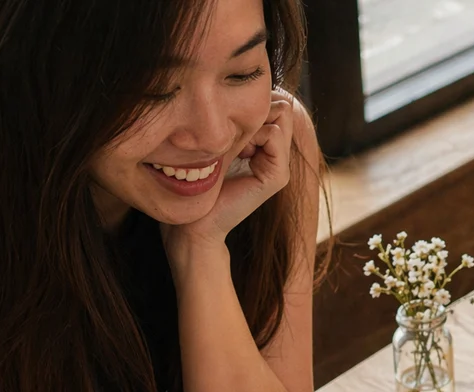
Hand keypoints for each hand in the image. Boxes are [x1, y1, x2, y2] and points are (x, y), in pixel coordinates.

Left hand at [167, 89, 296, 252]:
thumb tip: (233, 84)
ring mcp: (279, 165)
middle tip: (227, 128)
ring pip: (281, 113)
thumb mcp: (210, 140)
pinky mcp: (276, 176)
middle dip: (255, 107)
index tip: (222, 119)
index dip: (250, 100)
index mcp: (262, 144)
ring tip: (231, 141)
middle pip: (280, 104)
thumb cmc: (191, 182)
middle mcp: (276, 153)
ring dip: (253, 119)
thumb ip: (228, 119)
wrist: (192, 225)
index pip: (273, 100)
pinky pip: (273, 134)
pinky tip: (234, 151)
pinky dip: (252, 134)